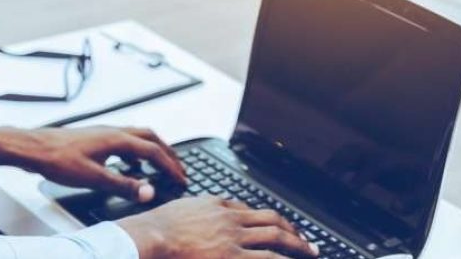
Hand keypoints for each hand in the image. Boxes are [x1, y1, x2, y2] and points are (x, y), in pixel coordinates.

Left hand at [0, 125, 185, 201]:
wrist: (33, 147)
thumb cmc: (57, 159)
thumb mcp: (94, 177)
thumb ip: (123, 185)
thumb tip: (148, 191)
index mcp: (118, 139)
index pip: (154, 152)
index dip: (171, 167)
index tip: (181, 179)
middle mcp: (114, 132)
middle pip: (152, 139)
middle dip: (168, 154)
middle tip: (179, 169)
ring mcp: (105, 132)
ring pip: (139, 137)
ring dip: (154, 150)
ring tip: (160, 165)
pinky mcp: (96, 137)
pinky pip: (125, 140)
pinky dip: (136, 151)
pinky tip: (129, 164)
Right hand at [118, 197, 318, 258]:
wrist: (149, 236)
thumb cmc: (157, 227)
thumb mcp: (183, 207)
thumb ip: (201, 208)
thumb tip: (212, 207)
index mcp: (219, 207)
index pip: (252, 211)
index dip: (270, 220)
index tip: (278, 227)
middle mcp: (232, 220)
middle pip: (272, 221)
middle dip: (293, 231)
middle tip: (306, 241)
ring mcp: (233, 239)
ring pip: (276, 238)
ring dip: (298, 245)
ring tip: (311, 252)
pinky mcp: (231, 257)